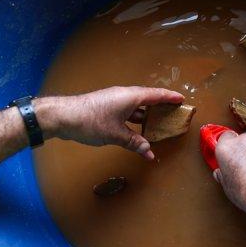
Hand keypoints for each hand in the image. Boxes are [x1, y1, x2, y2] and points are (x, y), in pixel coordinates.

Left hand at [36, 86, 183, 160]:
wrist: (63, 116)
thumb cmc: (91, 121)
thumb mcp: (116, 135)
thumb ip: (134, 142)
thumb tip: (149, 152)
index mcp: (131, 96)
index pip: (156, 95)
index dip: (170, 98)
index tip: (182, 100)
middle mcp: (124, 96)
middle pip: (148, 100)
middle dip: (161, 108)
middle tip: (174, 114)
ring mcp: (114, 101)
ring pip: (136, 107)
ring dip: (147, 116)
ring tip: (159, 124)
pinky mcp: (106, 108)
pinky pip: (127, 112)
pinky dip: (135, 120)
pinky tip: (138, 130)